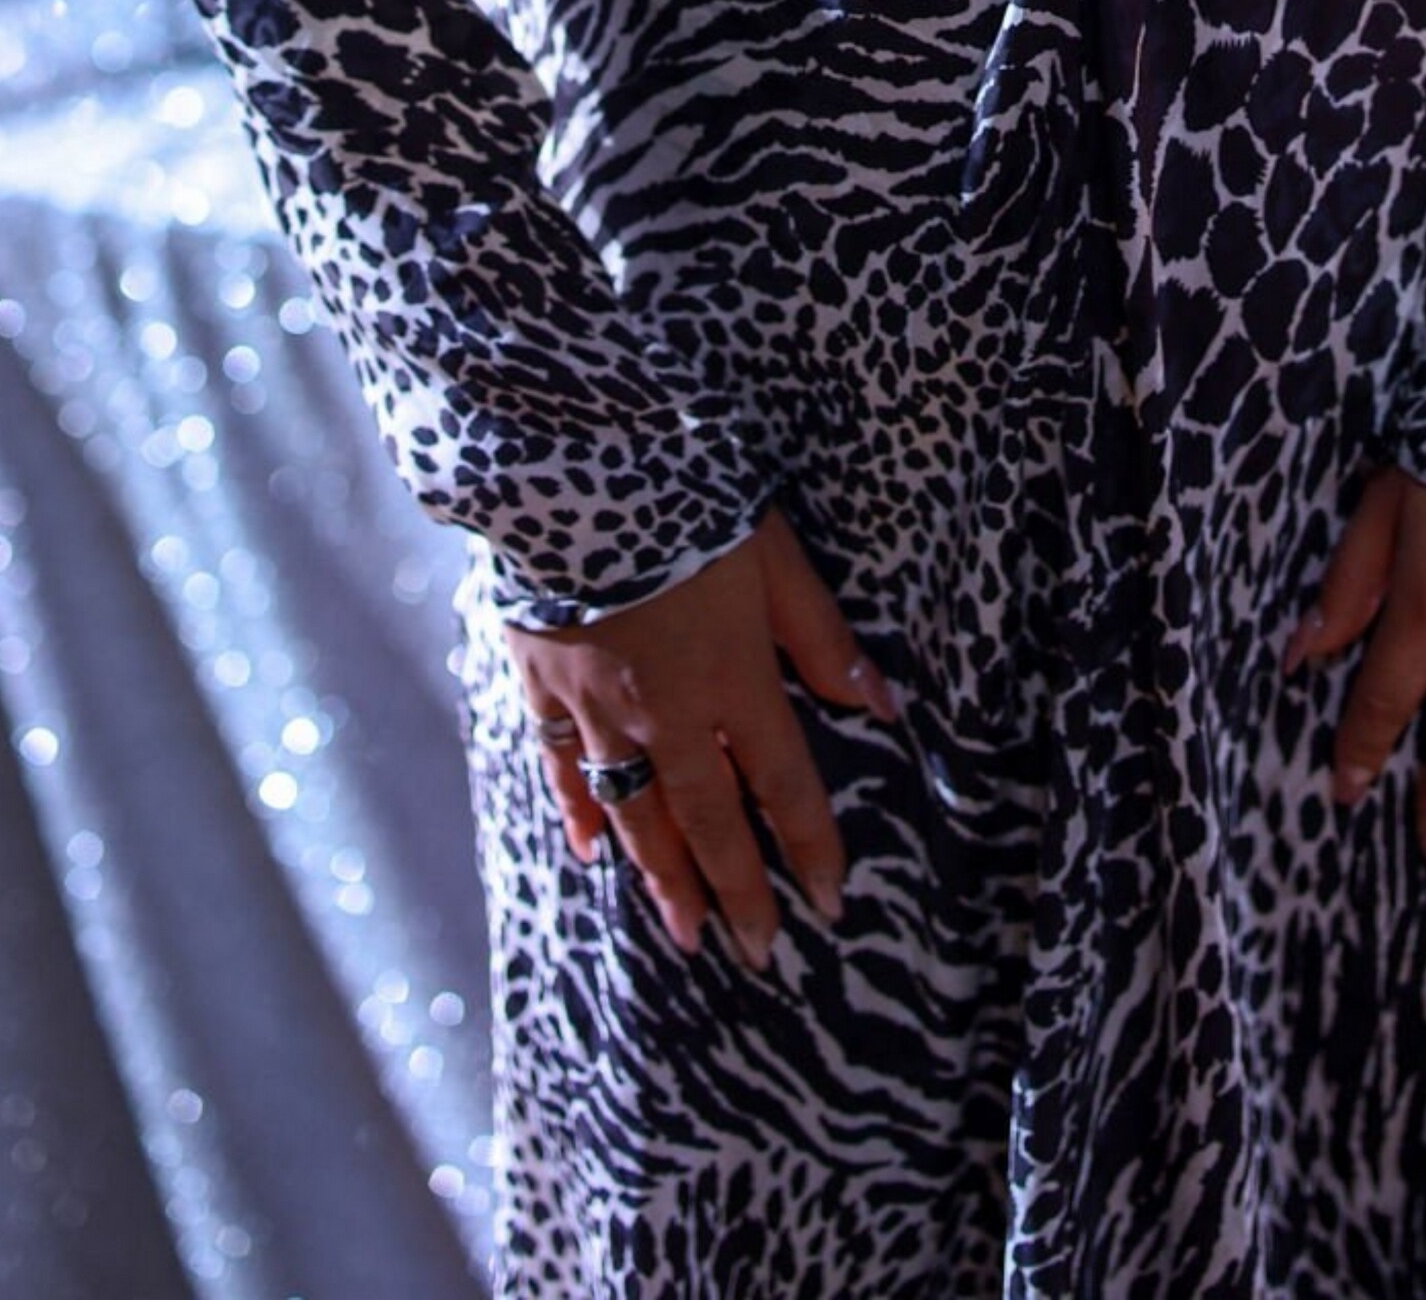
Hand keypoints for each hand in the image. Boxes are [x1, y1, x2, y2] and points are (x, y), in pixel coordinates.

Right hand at [505, 505, 900, 968]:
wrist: (576, 471)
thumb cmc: (690, 501)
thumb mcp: (776, 557)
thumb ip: (821, 638)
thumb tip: (880, 705)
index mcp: (733, 679)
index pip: (783, 785)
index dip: (809, 846)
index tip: (831, 905)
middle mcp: (667, 712)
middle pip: (708, 820)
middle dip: (736, 890)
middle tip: (755, 954)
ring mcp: (599, 707)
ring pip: (636, 811)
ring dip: (664, 877)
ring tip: (685, 934)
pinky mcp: (545, 684)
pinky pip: (562, 767)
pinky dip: (578, 813)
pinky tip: (590, 854)